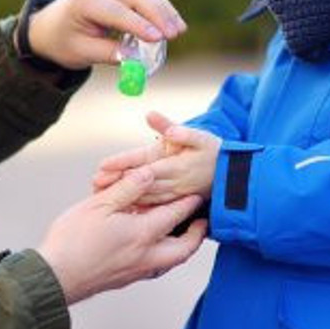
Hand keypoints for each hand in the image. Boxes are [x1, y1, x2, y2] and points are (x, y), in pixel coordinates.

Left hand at [27, 0, 185, 70]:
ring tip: (179, 30)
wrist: (48, 27)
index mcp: (84, 1)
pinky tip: (172, 22)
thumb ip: (107, 54)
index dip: (139, 25)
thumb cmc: (63, 41)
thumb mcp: (80, 53)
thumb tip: (135, 60)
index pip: (116, 12)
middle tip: (175, 34)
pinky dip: (159, 7)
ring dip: (164, 10)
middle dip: (158, 15)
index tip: (159, 38)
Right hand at [37, 167, 206, 304]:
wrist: (55, 278)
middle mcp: (146, 256)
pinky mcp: (125, 279)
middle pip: (184, 248)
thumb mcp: (98, 205)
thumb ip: (126, 189)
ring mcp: (136, 271)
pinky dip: (163, 256)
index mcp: (142, 234)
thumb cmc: (72, 240)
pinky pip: (155, 268)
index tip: (198, 194)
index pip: (174, 216)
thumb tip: (147, 174)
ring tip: (183, 234)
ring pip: (170, 261)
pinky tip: (154, 249)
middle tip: (201, 222)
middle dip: (196, 234)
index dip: (188, 203)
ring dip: (181, 247)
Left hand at [92, 112, 220, 205]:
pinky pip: (154, 208)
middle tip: (95, 185)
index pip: (144, 166)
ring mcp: (174, 194)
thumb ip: (179, 130)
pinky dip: (139, 208)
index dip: (123, 166)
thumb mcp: (201, 136)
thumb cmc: (216, 153)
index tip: (102, 167)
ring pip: (144, 198)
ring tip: (102, 196)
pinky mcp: (176, 202)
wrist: (234, 178)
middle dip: (116, 184)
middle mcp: (172, 182)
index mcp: (175, 165)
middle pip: (138, 185)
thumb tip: (156, 117)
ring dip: (124, 198)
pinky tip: (124, 211)